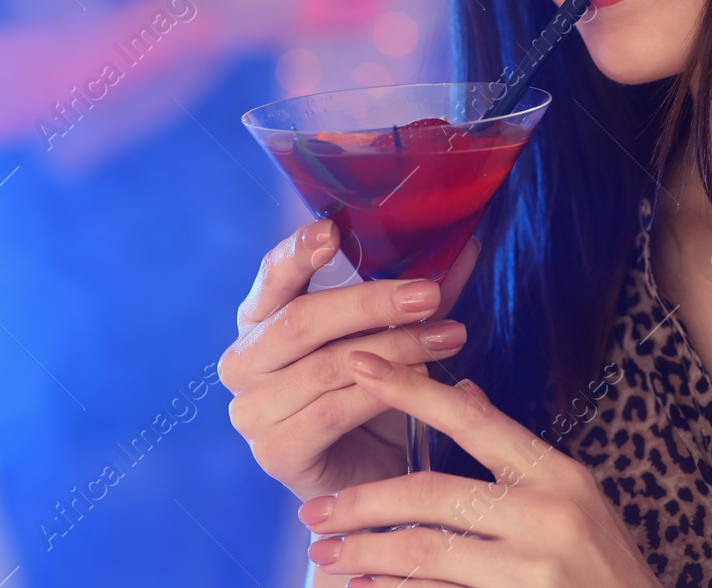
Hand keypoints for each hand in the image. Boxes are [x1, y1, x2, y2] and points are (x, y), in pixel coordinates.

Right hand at [219, 219, 480, 500]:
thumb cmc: (373, 398)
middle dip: (372, 303)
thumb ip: (418, 298)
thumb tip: (466, 246)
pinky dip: (381, 394)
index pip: (272, 276)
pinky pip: (331, 412)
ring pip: (328, 366)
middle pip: (303, 320)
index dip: (297, 252)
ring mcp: (252, 410)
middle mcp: (245, 361)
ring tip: (448, 338)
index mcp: (261, 320)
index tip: (332, 230)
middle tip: (429, 294)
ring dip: (395, 349)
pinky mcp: (274, 452)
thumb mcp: (395, 338)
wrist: (369, 479)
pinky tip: (421, 382)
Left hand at [297, 352, 661, 587]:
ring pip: (425, 551)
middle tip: (316, 509)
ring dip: (365, 550)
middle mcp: (547, 516)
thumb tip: (462, 390)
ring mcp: (531, 570)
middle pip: (434, 493)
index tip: (359, 364)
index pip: (473, 417)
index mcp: (558, 474)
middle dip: (365, 500)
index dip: (411, 389)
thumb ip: (515, 451)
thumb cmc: (605, 567)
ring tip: (324, 551)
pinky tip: (362, 586)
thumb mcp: (577, 497)